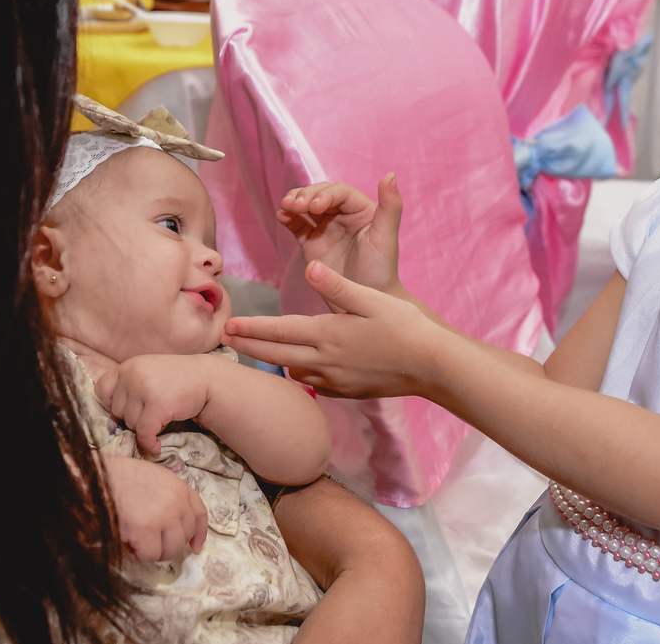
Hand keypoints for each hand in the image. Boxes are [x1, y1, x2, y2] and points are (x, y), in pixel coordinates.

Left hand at [94, 354, 212, 454]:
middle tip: (151, 413)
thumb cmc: (176, 380)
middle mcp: (132, 375)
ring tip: (160, 419)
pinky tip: (156, 445)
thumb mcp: (148, 372)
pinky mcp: (157, 405)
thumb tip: (112, 415)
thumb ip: (129, 385)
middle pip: (117, 411)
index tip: (128, 408)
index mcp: (128, 366)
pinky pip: (144, 433)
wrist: (207, 379)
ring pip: (130, 423)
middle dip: (133, 417)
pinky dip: (149, 443)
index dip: (112, 403)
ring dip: (144, 427)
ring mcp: (144, 389)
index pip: (102, 389)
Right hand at [102, 453, 207, 558]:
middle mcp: (177, 501)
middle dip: (169, 544)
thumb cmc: (120, 476)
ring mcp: (164, 516)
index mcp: (179, 487)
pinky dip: (140, 555)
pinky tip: (128, 543)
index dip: (198, 534)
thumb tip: (173, 525)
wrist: (97, 475)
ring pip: (170, 549)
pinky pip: (151, 554)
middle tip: (151, 544)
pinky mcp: (146, 530)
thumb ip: (168, 496)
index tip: (195, 547)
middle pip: (185, 535)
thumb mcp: (154, 478)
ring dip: (155, 551)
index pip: (199, 514)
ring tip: (137, 543)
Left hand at [223, 260, 435, 399]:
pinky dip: (302, 375)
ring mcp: (338, 381)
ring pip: (296, 371)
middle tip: (226, 340)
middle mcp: (327, 361)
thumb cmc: (406, 327)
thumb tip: (311, 268)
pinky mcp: (350, 391)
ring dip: (276, 361)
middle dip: (251, 346)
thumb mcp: (372, 299)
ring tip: (261, 350)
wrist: (433, 366)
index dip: (252, 328)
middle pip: (278, 355)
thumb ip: (338, 286)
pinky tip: (303, 369)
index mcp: (329, 335)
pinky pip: (316, 385)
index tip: (229, 325)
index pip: (280, 331)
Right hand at [277, 174, 402, 303]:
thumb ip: (391, 207)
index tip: (316, 206)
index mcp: (362, 210)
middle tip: (293, 204)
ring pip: (306, 206)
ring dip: (294, 202)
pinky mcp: (311, 242)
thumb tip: (391, 175)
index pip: (341, 192)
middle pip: (320, 194)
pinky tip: (281, 216)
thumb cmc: (381, 270)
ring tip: (285, 206)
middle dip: (305, 196)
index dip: (326, 194)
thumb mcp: (386, 238)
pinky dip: (287, 218)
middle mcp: (342, 215)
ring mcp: (325, 228)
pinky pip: (296, 225)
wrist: (364, 304)